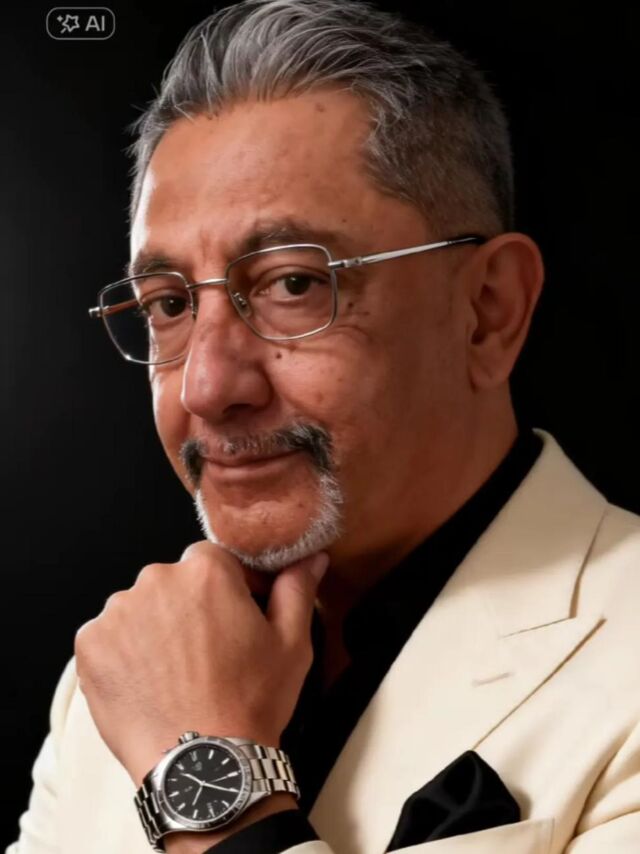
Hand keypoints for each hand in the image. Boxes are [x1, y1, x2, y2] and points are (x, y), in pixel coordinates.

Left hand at [74, 541, 328, 786]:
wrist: (202, 766)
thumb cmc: (250, 702)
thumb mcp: (291, 643)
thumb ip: (296, 589)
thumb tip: (310, 558)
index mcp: (206, 570)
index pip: (215, 560)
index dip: (228, 590)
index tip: (236, 620)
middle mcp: (156, 580)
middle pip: (174, 582)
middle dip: (190, 608)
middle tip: (208, 652)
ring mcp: (117, 613)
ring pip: (141, 608)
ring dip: (155, 628)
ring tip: (176, 673)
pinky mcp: (90, 646)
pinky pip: (109, 636)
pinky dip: (124, 653)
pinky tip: (148, 682)